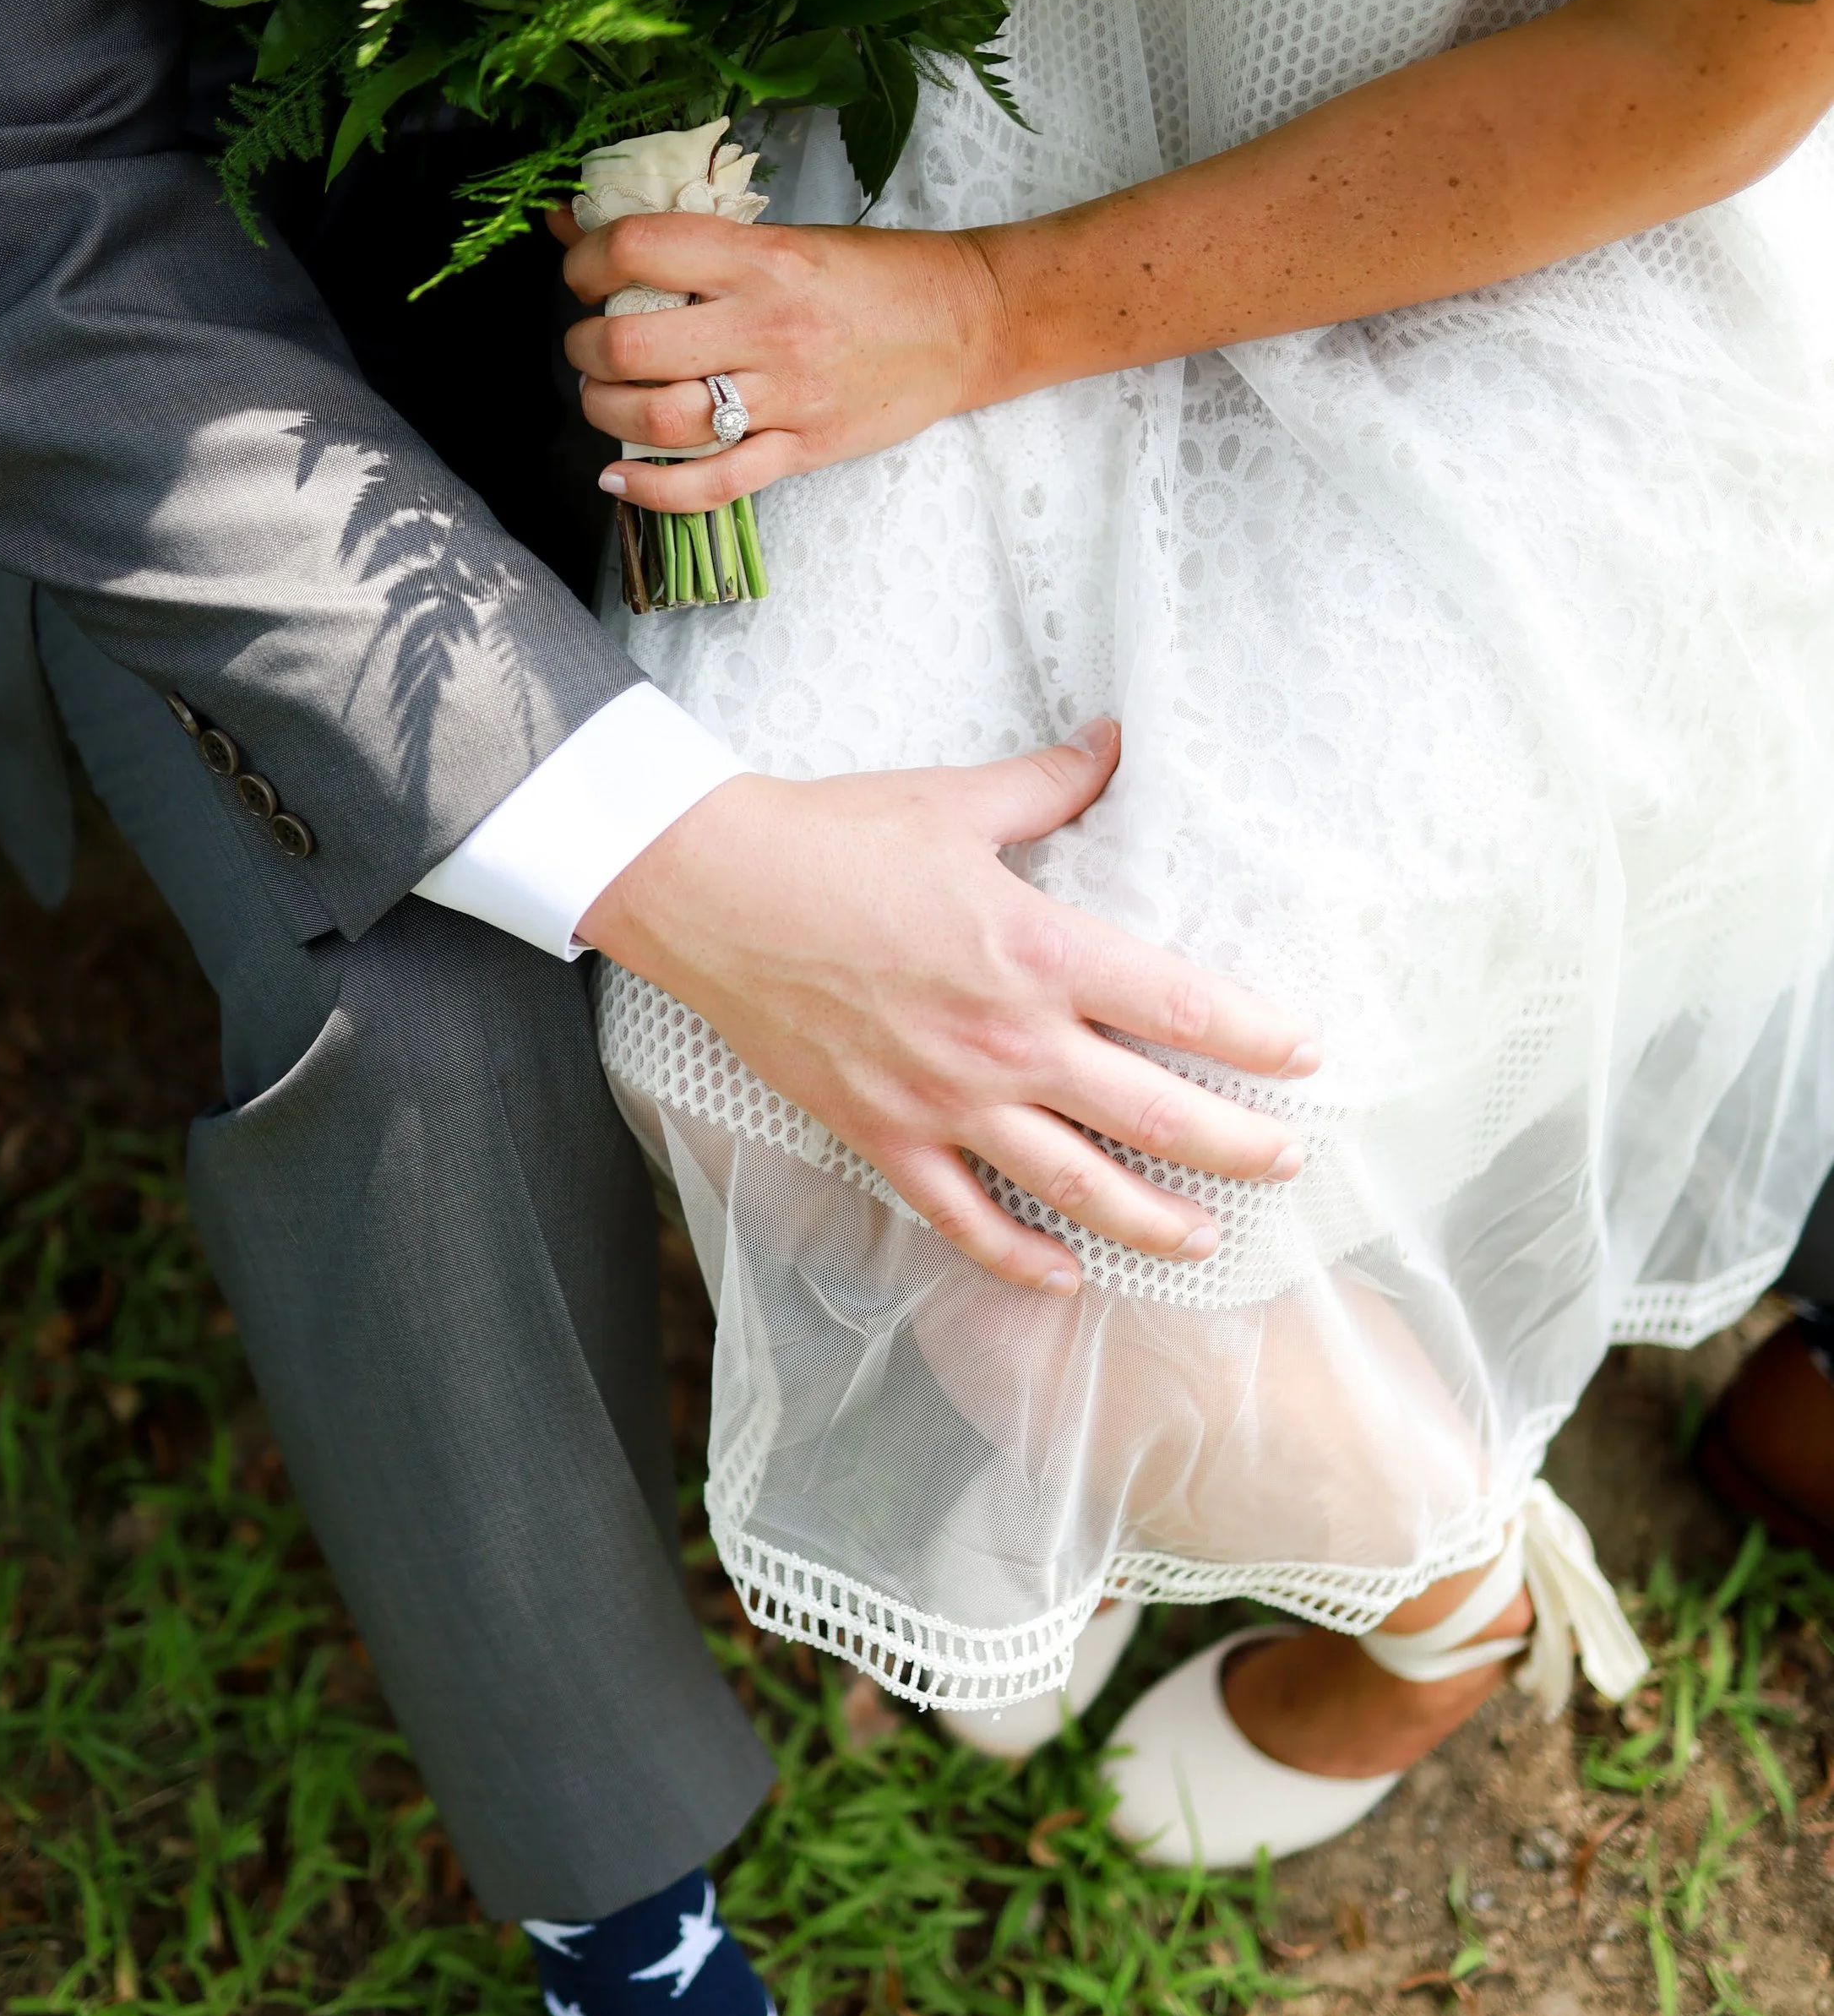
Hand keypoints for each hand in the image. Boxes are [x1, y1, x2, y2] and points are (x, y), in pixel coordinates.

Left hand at [547, 204, 1011, 515]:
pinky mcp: (801, 450)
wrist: (967, 323)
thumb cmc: (875, 273)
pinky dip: (652, 490)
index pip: (639, 249)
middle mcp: (768, 326)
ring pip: (659, 420)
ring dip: (605, 412)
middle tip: (589, 343)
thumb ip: (686, 239)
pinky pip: (711, 484)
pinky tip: (618, 479)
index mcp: (762, 257)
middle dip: (585, 347)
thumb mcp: (784, 236)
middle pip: (631, 345)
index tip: (583, 273)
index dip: (585, 262)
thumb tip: (571, 222)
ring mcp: (785, 396)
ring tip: (604, 397)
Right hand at [577, 717, 1317, 1292]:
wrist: (710, 889)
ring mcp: (944, 1099)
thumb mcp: (958, 801)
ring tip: (1204, 1238)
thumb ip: (1053, 782)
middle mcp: (1005, 1038)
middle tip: (1286, 1159)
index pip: (1182, 1006)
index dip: (1258, 1038)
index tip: (1306, 1056)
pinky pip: (964, 1217)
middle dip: (1237, 1146)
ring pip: (1076, 1186)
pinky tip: (1066, 1274)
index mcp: (1038, 949)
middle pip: (1154, 1115)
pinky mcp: (883, 1134)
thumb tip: (1116, 741)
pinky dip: (1019, 1256)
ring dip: (1153, 1221)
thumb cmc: (835, 836)